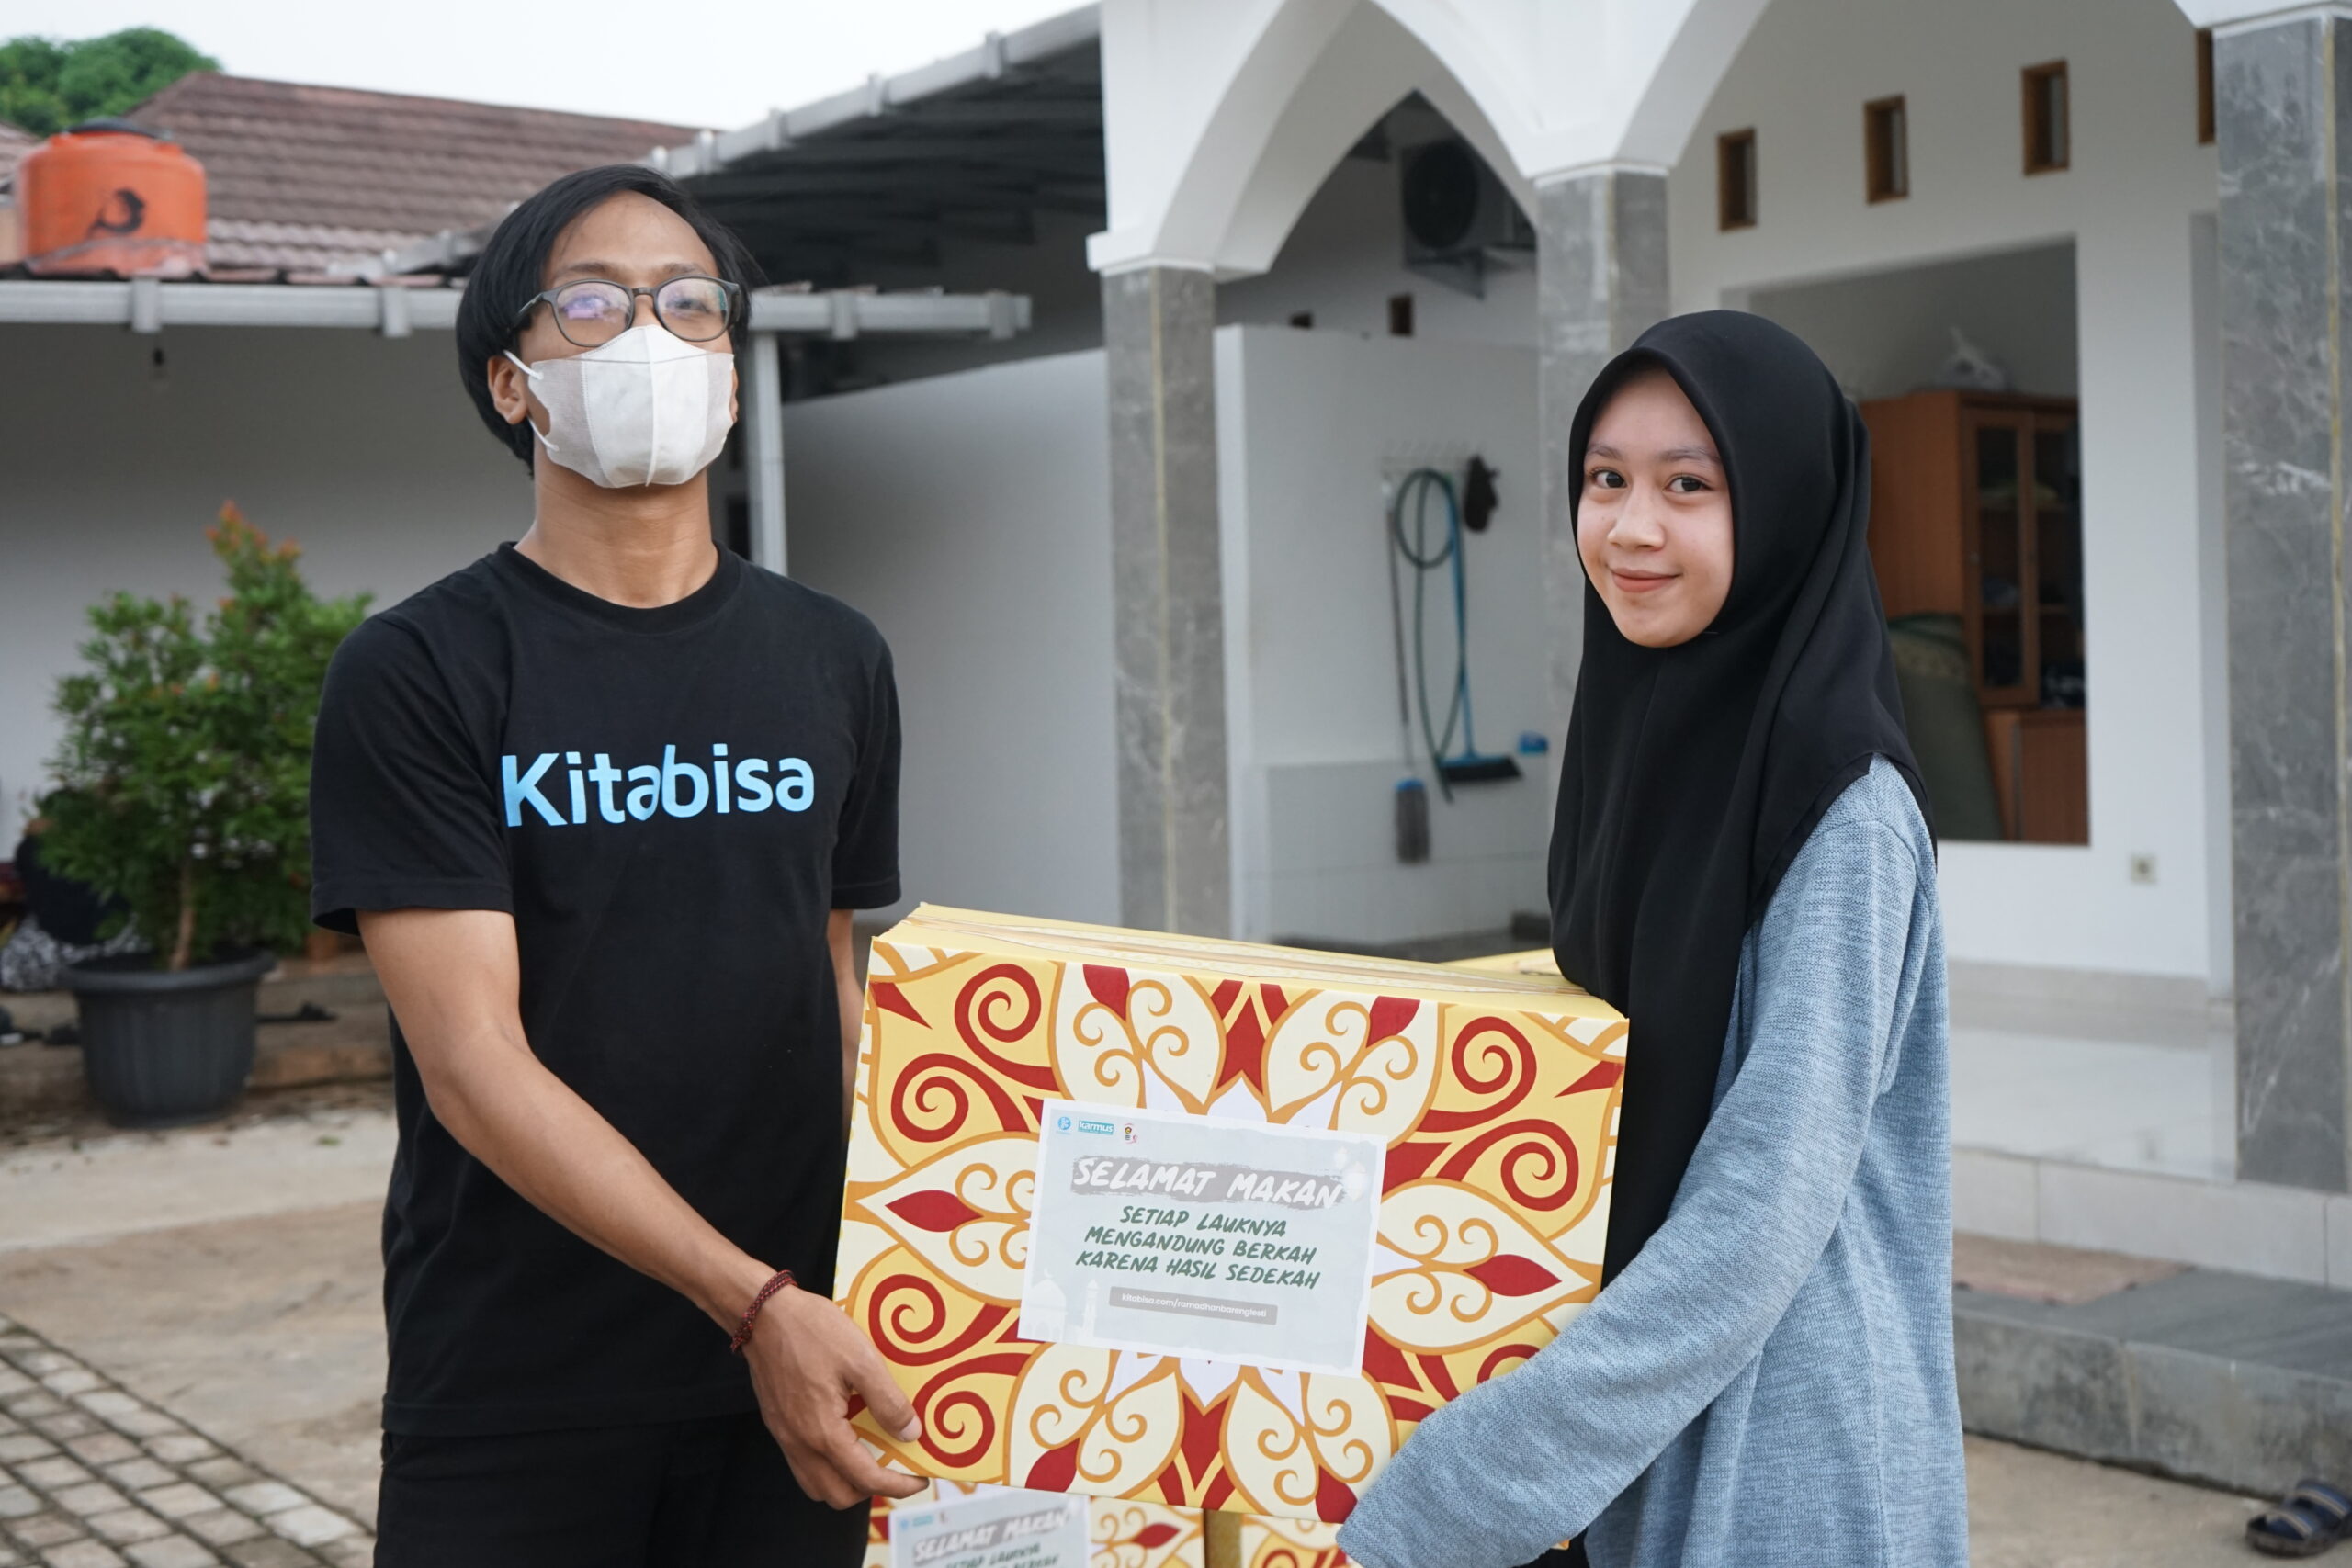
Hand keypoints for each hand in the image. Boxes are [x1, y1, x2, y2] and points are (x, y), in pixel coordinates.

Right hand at [744, 1282, 925, 1507]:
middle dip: (871, 1490)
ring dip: (847, 1481)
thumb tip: (910, 1433)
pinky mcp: (779, 1424)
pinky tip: (846, 1437)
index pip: (865, 1479)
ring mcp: (785, 1436)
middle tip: (895, 1467)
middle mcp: (799, 1443)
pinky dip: (828, 1465)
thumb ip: (887, 1401)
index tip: (919, 1479)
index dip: (897, 1486)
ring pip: (817, 1484)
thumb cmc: (812, 1330)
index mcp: (822, 1431)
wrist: (762, 1314)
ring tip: (872, 1456)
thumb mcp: (861, 1359)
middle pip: (838, 1495)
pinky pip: (804, 1464)